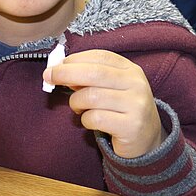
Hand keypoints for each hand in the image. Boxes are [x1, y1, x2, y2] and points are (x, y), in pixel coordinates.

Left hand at [43, 49, 164, 158]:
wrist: (146, 139)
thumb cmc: (120, 109)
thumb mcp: (111, 88)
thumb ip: (90, 78)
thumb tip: (59, 70)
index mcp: (130, 69)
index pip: (100, 57)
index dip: (75, 59)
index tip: (56, 64)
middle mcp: (136, 84)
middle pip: (94, 73)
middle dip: (66, 73)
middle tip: (48, 77)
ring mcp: (136, 104)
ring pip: (91, 97)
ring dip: (75, 102)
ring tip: (77, 107)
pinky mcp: (131, 126)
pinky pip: (95, 118)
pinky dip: (85, 120)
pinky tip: (89, 121)